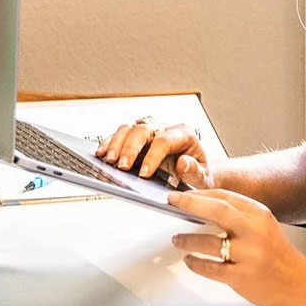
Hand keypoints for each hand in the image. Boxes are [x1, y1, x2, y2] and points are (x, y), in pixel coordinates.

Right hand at [96, 120, 214, 187]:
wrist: (197, 171)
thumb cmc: (200, 173)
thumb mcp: (204, 177)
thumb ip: (196, 171)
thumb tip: (183, 163)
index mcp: (184, 134)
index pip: (165, 140)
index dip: (152, 156)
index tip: (144, 174)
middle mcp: (165, 128)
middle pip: (143, 130)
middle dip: (130, 148)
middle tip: (123, 167)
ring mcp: (151, 132)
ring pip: (129, 129)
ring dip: (116, 144)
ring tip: (109, 161)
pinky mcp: (138, 139)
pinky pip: (121, 135)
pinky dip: (109, 143)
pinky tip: (101, 154)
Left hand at [169, 189, 305, 305]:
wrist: (300, 284)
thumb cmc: (278, 255)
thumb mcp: (264, 226)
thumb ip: (239, 216)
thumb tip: (203, 206)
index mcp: (260, 214)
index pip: (225, 196)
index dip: (199, 194)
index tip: (182, 195)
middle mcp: (255, 231)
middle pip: (217, 210)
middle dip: (189, 203)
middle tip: (173, 202)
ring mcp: (249, 255)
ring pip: (208, 242)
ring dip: (186, 240)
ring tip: (177, 239)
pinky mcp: (242, 277)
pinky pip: (210, 268)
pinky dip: (195, 263)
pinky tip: (190, 260)